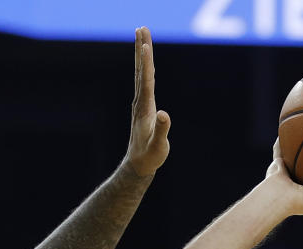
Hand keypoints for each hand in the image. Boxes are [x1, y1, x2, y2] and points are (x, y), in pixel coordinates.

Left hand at [124, 27, 170, 176]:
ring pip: (141, 73)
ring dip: (142, 54)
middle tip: (141, 28)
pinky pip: (144, 80)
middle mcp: (140, 102)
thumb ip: (162, 131)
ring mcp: (140, 103)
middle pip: (141, 70)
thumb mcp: (158, 146)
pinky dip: (145, 66)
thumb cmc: (150, 156)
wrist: (138, 165)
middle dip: (142, 49)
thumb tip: (164, 114)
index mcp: (145, 109)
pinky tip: (146, 61)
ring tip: (142, 36)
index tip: (145, 45)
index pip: (146, 81)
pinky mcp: (143, 105)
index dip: (146, 63)